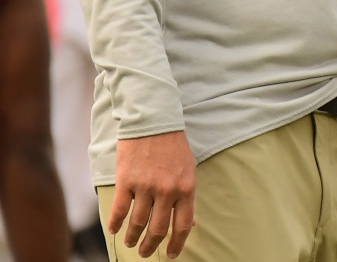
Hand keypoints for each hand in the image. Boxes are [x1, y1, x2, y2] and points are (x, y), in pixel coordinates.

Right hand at [110, 131, 195, 258]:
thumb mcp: (188, 170)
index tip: (170, 255)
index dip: (176, 244)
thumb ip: (187, 197)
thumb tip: (190, 224)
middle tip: (144, 252)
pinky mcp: (127, 182)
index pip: (183, 226)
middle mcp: (168, 191)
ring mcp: (146, 187)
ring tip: (130, 243)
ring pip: (138, 224)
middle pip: (158, 229)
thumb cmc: (174, 147)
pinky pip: (120, 211)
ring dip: (132, 238)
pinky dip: (116, 225)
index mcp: (187, 188)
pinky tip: (114, 230)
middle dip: (150, 246)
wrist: (154, 121)